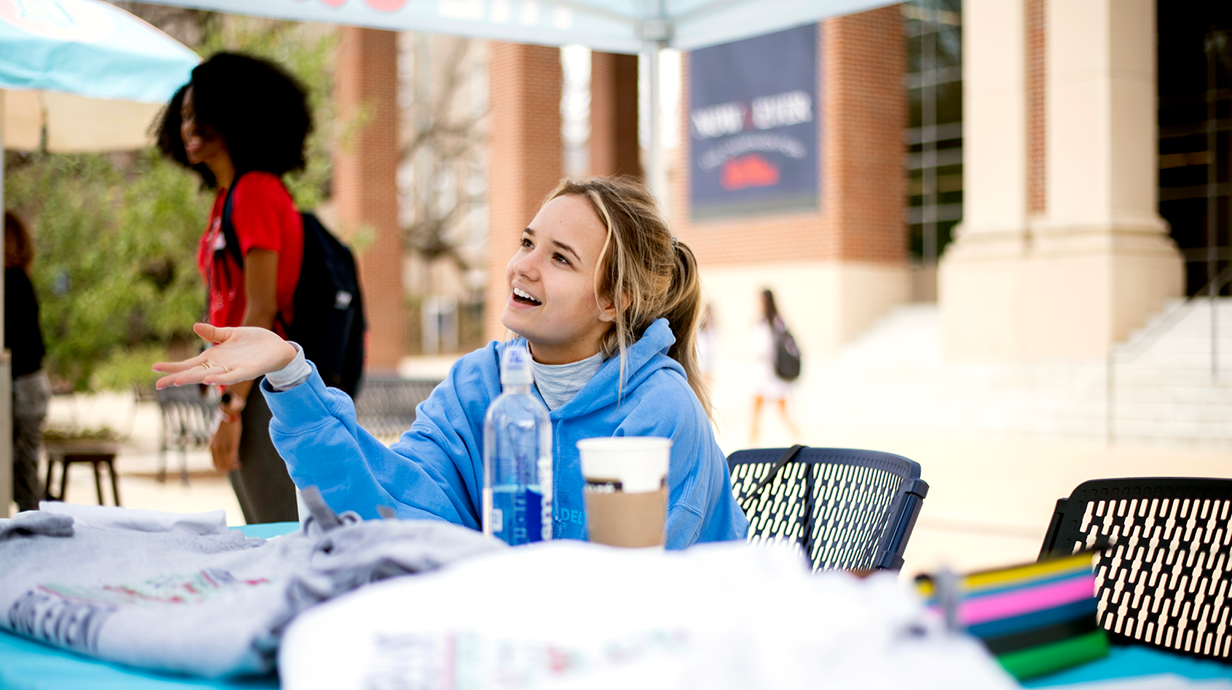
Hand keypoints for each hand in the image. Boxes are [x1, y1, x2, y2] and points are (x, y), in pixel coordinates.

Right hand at [153, 323, 296, 389]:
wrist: (278, 347)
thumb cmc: (254, 342)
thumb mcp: (231, 334)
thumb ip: (214, 333)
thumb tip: (194, 327)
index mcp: (215, 358)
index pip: (189, 364)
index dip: (173, 366)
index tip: (154, 368)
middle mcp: (221, 366)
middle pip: (195, 373)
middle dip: (177, 378)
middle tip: (158, 384)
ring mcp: (233, 369)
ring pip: (210, 376)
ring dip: (195, 378)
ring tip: (177, 381)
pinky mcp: (248, 370)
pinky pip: (233, 376)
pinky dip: (221, 378)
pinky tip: (209, 379)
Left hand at [211, 417, 241, 471]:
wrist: (228, 415)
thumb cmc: (225, 425)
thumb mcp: (218, 436)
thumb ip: (218, 444)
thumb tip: (222, 451)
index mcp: (212, 446)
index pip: (214, 463)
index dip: (221, 468)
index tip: (228, 468)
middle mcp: (216, 448)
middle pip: (220, 465)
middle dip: (227, 469)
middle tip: (234, 467)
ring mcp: (223, 446)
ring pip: (226, 463)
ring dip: (233, 467)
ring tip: (238, 465)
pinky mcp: (231, 444)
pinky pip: (232, 458)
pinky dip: (235, 463)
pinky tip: (239, 462)